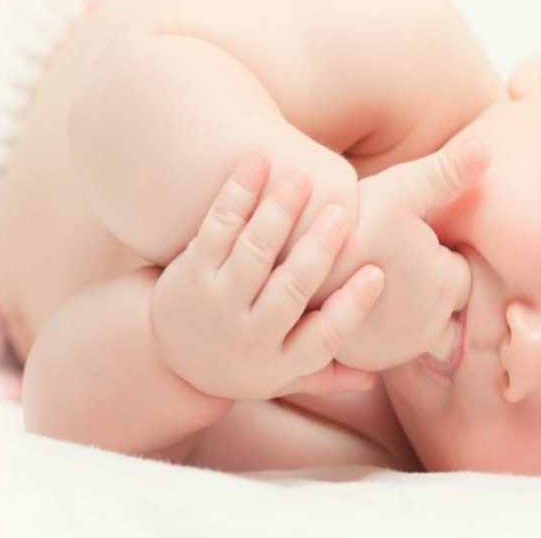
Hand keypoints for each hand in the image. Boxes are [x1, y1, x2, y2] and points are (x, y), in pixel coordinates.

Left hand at [149, 151, 385, 400]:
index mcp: (279, 362)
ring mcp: (215, 302)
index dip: (352, 307)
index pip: (324, 337)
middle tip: (342, 213)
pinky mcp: (189, 271)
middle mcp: (247, 335)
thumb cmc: (244, 359)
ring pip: (252, 253)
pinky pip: (216, 227)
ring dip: (278, 214)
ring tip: (302, 178)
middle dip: (317, 251)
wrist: (165, 357)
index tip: (376, 273)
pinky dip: (237, 194)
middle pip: (288, 291)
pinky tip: (256, 162)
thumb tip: (373, 376)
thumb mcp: (281, 378)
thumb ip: (327, 376)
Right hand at [330, 136, 489, 370]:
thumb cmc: (352, 218)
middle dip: (418, 284)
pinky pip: (379, 343)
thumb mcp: (402, 187)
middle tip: (383, 255)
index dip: (431, 251)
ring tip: (365, 274)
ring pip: (409, 326)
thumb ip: (448, 171)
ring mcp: (393, 354)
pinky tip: (350, 300)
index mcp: (446, 289)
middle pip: (438, 304)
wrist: (286, 258)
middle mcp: (425, 332)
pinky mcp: (362, 364)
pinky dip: (370, 327)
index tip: (402, 237)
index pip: (458, 273)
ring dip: (395, 307)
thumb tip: (487, 148)